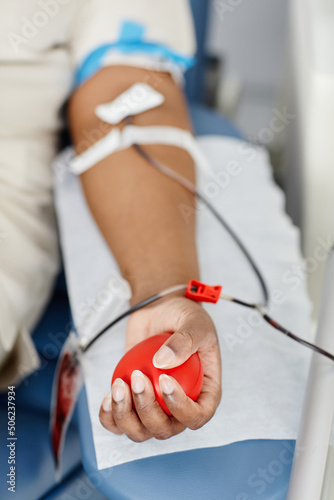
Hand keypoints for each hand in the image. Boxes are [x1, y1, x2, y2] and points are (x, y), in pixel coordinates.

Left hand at [99, 294, 221, 441]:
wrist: (159, 308)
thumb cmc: (183, 316)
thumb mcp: (194, 322)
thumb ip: (184, 340)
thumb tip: (163, 363)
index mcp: (203, 392)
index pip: (197, 416)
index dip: (181, 409)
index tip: (165, 381)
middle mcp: (178, 405)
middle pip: (165, 429)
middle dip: (147, 410)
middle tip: (138, 377)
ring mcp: (155, 405)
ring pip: (140, 431)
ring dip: (125, 415)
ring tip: (119, 385)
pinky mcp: (131, 400)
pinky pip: (118, 421)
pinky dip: (109, 415)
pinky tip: (108, 395)